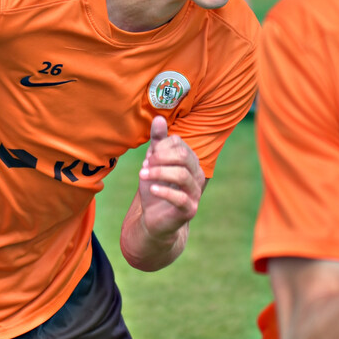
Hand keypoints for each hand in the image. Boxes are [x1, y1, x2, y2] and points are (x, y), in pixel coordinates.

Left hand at [137, 116, 205, 239]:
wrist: (154, 219)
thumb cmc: (155, 188)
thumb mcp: (153, 163)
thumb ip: (158, 142)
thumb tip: (158, 118)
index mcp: (190, 161)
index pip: (179, 144)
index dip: (161, 148)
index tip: (148, 158)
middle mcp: (197, 174)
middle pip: (184, 156)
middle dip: (161, 158)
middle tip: (144, 166)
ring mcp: (195, 192)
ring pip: (182, 175)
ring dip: (158, 173)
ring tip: (142, 176)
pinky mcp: (189, 209)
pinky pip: (180, 197)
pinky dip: (164, 191)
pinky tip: (151, 189)